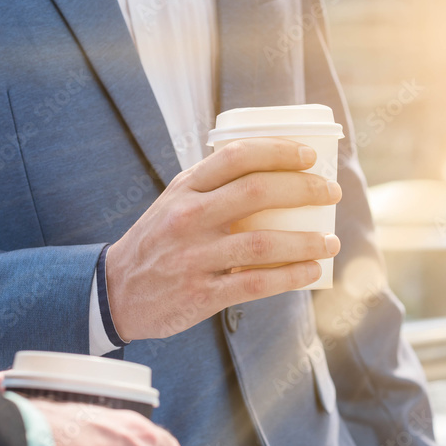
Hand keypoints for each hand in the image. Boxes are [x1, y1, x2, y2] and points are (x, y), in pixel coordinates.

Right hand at [107, 138, 342, 340]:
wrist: (116, 291)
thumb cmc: (156, 242)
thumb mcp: (172, 203)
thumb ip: (211, 187)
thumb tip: (271, 171)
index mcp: (183, 190)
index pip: (237, 157)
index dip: (280, 151)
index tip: (309, 157)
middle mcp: (187, 219)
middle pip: (257, 193)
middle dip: (305, 190)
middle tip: (330, 194)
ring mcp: (194, 257)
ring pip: (263, 243)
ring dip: (306, 241)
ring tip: (330, 241)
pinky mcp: (201, 294)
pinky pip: (256, 284)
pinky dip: (290, 277)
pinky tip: (310, 271)